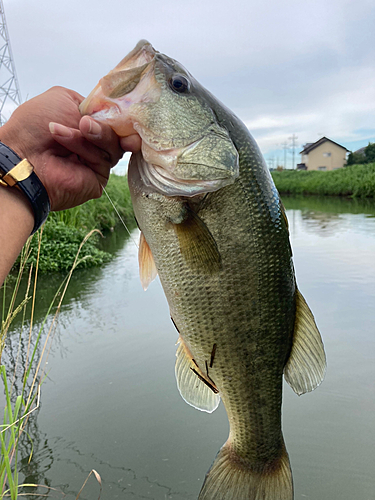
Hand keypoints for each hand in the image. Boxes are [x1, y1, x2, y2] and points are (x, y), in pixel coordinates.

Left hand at [0, 86, 140, 210]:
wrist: (22, 155)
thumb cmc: (34, 127)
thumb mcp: (63, 98)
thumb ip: (92, 102)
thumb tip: (111, 112)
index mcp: (87, 125)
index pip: (115, 119)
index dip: (121, 115)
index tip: (122, 111)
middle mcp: (94, 144)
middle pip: (120, 133)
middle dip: (105, 125)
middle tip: (85, 123)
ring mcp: (97, 162)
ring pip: (113, 144)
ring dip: (93, 134)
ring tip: (67, 132)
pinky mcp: (98, 178)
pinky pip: (105, 159)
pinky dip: (86, 148)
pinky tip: (67, 143)